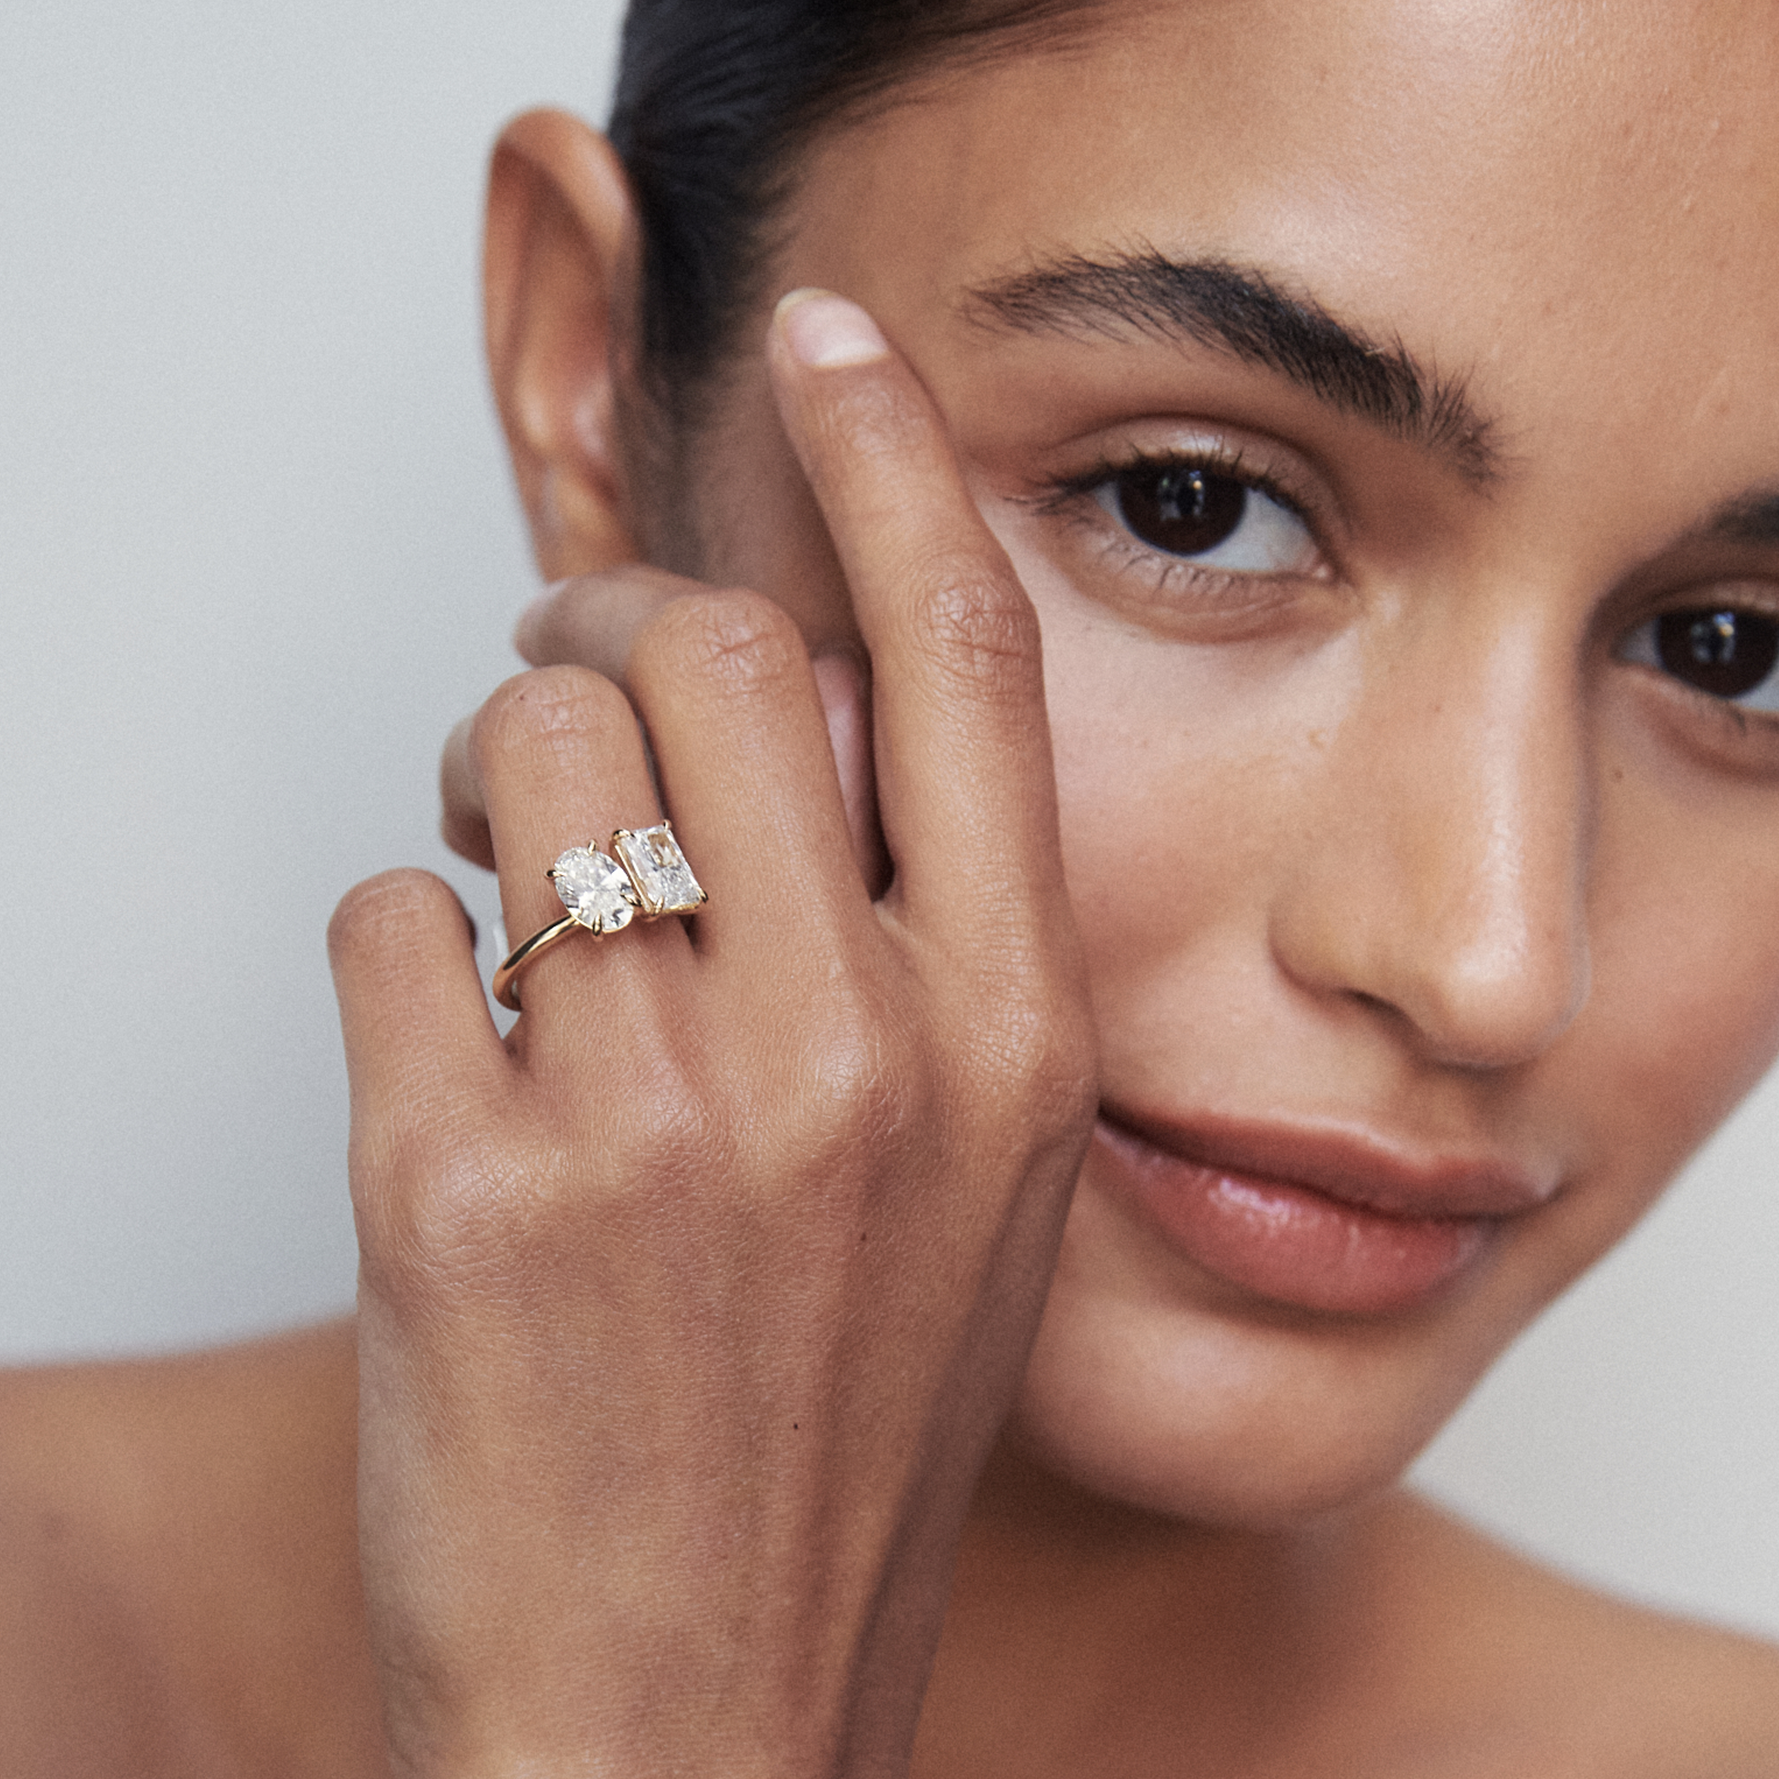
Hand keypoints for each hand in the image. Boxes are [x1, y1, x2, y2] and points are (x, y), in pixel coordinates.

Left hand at [328, 292, 1096, 1778]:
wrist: (693, 1715)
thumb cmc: (825, 1439)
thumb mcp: (962, 1180)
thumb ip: (913, 937)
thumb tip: (775, 714)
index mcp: (1012, 1037)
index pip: (962, 658)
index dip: (890, 461)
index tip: (829, 343)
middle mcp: (861, 1049)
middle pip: (711, 646)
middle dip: (607, 621)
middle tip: (568, 679)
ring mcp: (664, 1113)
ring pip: (523, 740)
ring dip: (482, 773)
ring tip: (500, 880)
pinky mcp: (464, 1182)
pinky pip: (386, 915)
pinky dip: (395, 951)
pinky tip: (450, 1065)